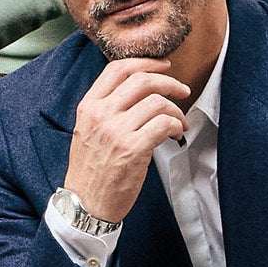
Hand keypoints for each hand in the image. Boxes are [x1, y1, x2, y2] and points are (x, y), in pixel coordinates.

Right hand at [64, 58, 190, 222]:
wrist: (85, 204)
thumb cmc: (91, 170)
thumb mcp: (87, 131)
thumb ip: (106, 108)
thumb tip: (140, 90)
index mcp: (89, 106)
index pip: (118, 69)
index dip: (146, 62)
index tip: (164, 66)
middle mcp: (101, 114)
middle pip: (142, 80)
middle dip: (170, 82)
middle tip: (183, 90)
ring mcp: (116, 131)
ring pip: (158, 102)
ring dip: (177, 110)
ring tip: (180, 123)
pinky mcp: (133, 149)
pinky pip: (164, 124)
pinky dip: (176, 126)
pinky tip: (176, 134)